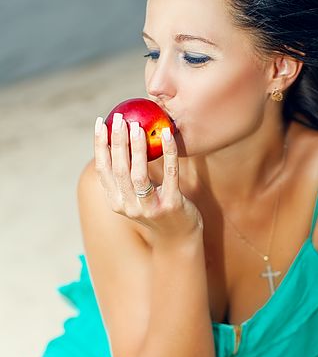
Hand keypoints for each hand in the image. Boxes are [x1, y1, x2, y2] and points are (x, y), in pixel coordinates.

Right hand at [94, 112, 203, 240]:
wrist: (179, 238)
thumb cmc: (156, 209)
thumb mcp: (135, 197)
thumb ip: (126, 176)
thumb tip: (120, 139)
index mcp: (117, 201)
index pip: (103, 170)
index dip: (100, 145)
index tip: (101, 123)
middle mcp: (129, 206)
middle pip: (120, 169)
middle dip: (118, 141)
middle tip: (119, 118)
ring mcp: (150, 208)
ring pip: (139, 174)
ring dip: (137, 148)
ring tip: (138, 127)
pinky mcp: (172, 205)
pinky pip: (170, 174)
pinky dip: (168, 153)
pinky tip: (167, 135)